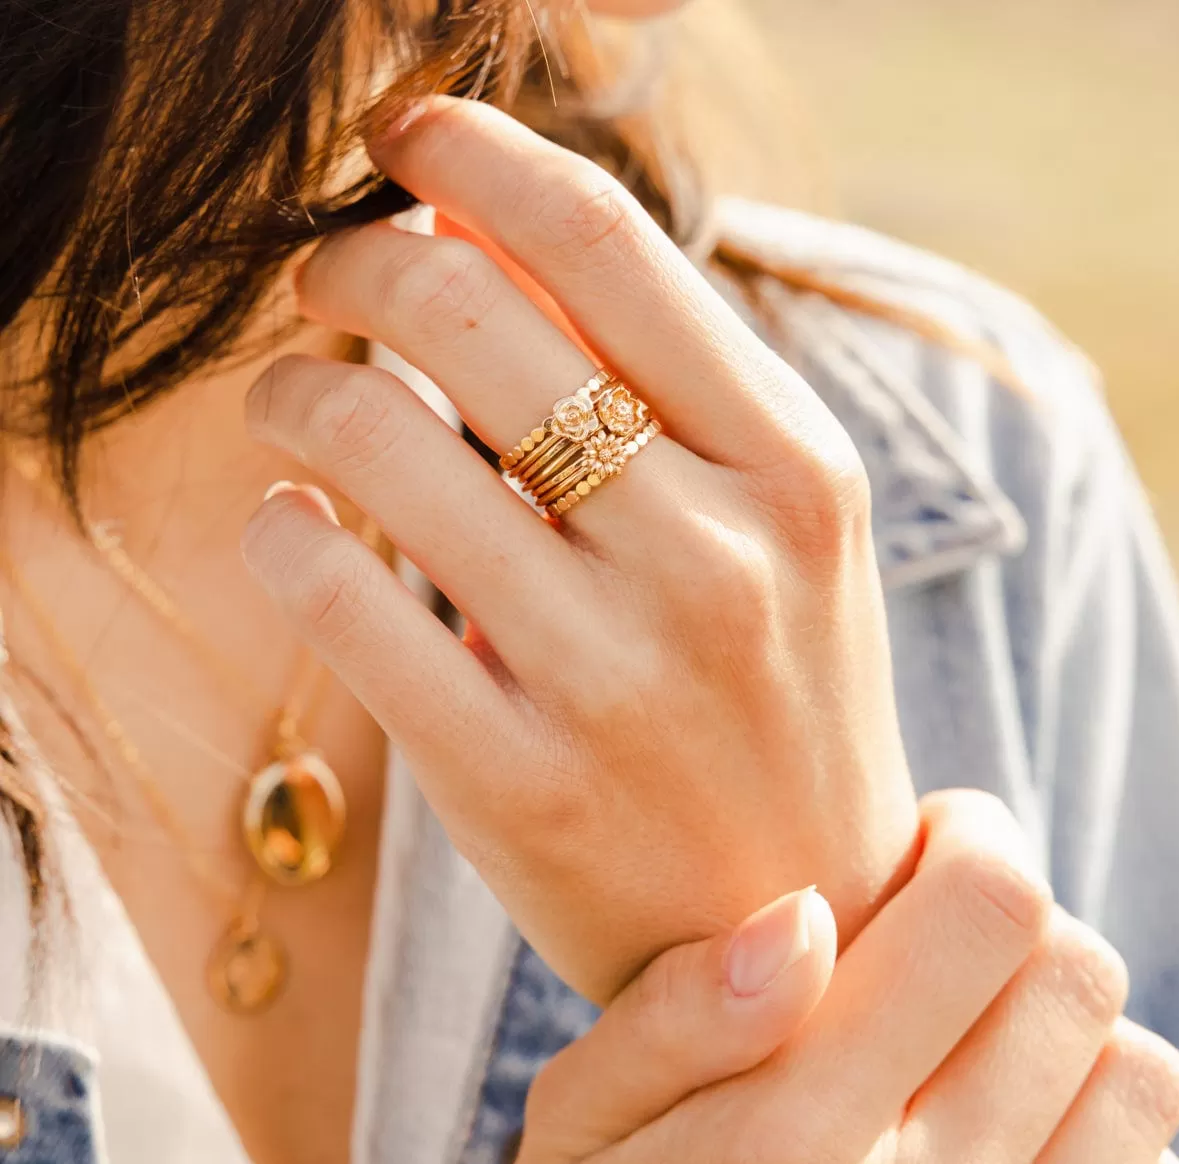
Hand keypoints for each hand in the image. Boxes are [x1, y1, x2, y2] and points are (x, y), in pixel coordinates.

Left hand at [242, 96, 917, 1000]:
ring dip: (297, 389)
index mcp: (799, 470)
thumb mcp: (776, 527)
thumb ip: (655, 378)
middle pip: (465, 313)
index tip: (399, 135)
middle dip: (356, 262)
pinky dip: (284, 533)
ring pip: (378, 443)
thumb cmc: (775, 703)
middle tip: (326, 277)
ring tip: (295, 401)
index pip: (605, 243)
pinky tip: (294, 524)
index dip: (475, 153)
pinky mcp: (520, 784)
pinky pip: (341, 604)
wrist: (798, 918)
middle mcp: (719, 557)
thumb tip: (481, 229)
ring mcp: (618, 678)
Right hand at [513, 791, 1178, 1163]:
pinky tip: (1002, 1127)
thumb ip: (675, 1018)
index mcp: (793, 1139)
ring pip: (1137, 1073)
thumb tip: (803, 915)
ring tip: (965, 1024)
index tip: (919, 838)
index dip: (971, 836)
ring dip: (1060, 1021)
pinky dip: (1098, 1134)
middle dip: (1016, 914)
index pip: (987, 912)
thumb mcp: (578, 1124)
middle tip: (933, 925)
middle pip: (1075, 974)